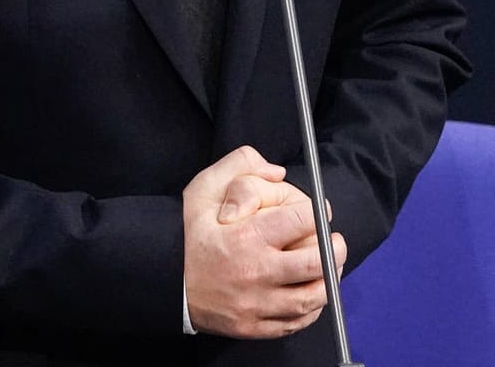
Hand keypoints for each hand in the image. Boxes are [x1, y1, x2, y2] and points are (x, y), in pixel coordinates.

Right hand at [183, 146, 348, 338]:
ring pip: (311, 298)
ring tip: (327, 267)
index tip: (316, 213)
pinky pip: (295, 322)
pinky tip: (308, 293)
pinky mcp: (253, 327)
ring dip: (327, 280)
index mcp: (246, 237)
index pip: (302, 221)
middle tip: (334, 241)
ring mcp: (255, 304)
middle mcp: (255, 272)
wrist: (159, 280)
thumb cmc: (185, 234)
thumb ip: (239, 166)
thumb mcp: (203, 189)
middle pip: (316, 263)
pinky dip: (310, 309)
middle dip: (334, 248)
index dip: (316, 213)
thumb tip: (278, 172)